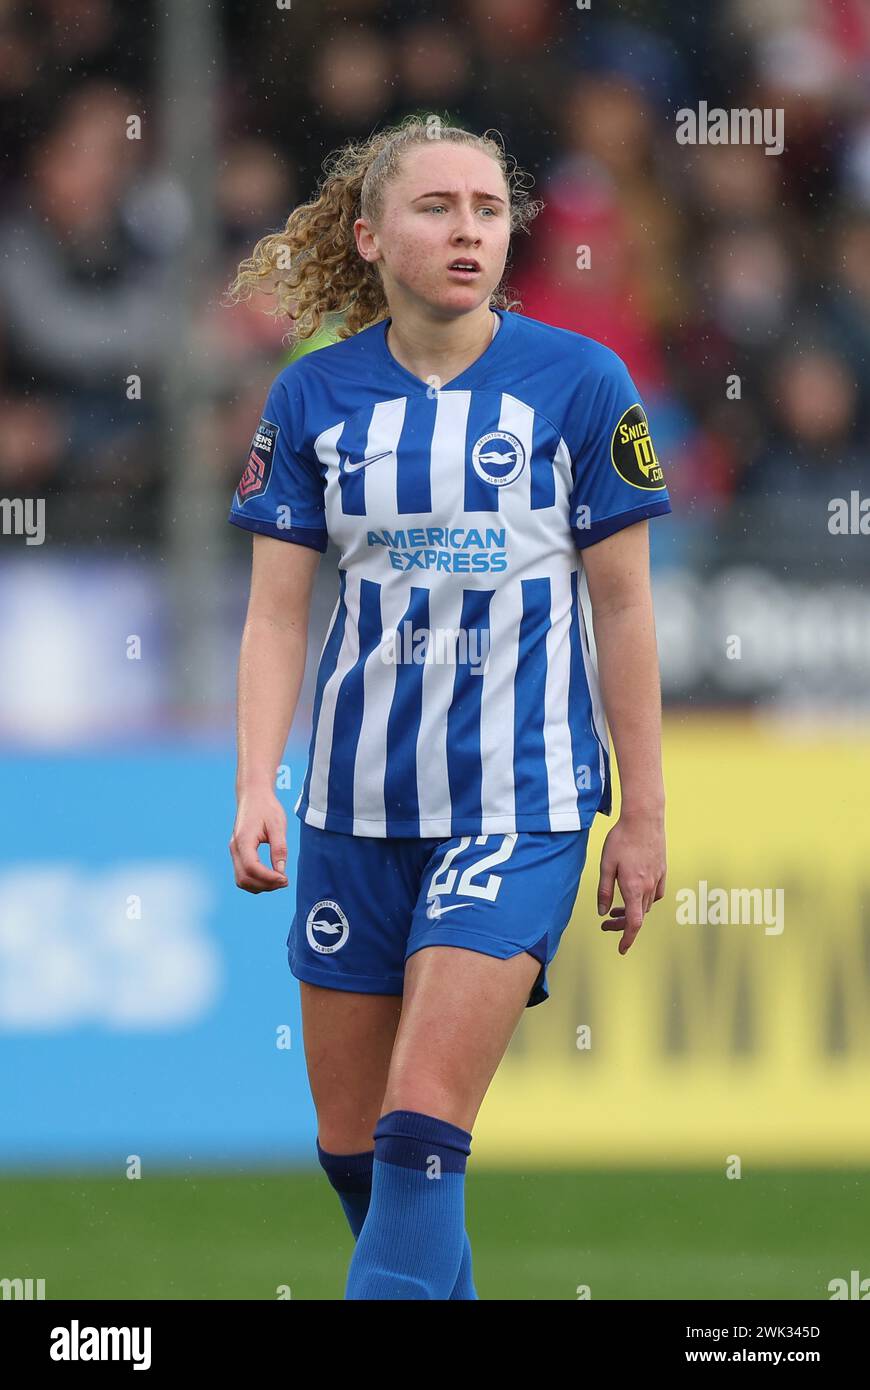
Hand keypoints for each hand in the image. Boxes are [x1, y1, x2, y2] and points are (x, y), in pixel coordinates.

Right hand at [229, 790, 288, 893]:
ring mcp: (234, 851)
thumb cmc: (266, 807)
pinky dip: (255, 881)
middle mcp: (235, 848)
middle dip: (265, 885)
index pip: (252, 868)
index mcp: (243, 840)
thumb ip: (279, 848)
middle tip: (285, 881)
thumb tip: (281, 871)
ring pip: (241, 880)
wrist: (253, 795)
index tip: (285, 878)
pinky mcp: (238, 853)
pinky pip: (242, 875)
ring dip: (260, 886)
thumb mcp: (278, 825)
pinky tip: (270, 877)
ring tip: (279, 880)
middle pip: (244, 878)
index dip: (268, 878)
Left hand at [597, 809, 665, 954]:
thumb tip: (602, 911)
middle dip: (622, 924)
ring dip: (632, 911)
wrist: (644, 819)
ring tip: (614, 908)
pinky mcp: (662, 871)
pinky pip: (655, 894)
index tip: (621, 948)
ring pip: (646, 906)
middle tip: (605, 923)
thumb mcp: (606, 865)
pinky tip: (634, 893)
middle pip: (638, 916)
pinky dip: (644, 900)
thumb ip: (604, 890)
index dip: (627, 938)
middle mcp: (648, 887)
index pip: (634, 923)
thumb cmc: (621, 840)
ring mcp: (657, 879)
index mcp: (633, 888)